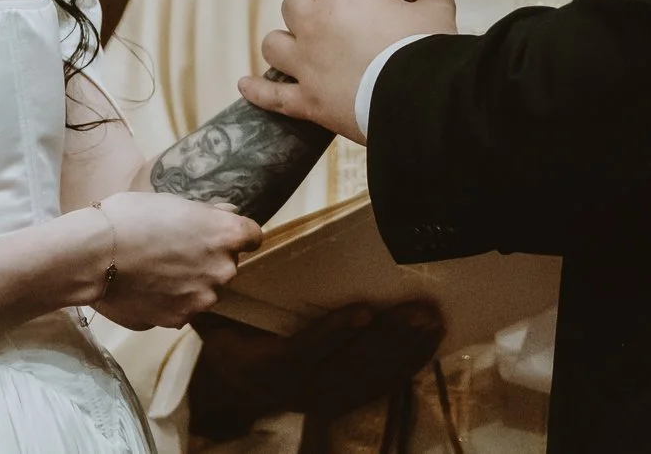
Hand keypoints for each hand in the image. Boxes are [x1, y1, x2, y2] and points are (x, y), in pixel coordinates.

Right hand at [83, 191, 262, 331]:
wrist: (94, 254)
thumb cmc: (132, 217)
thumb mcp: (174, 202)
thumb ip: (207, 214)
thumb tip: (227, 213)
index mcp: (226, 234)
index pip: (253, 236)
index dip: (236, 234)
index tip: (220, 234)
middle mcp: (223, 269)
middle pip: (228, 264)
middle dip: (209, 259)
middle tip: (176, 250)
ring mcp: (203, 298)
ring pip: (206, 289)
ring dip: (191, 283)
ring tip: (157, 271)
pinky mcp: (180, 319)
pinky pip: (184, 308)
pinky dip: (171, 301)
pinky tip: (147, 288)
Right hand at [186, 300, 444, 438]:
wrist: (236, 386)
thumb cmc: (233, 335)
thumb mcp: (218, 315)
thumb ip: (225, 290)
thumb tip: (233, 249)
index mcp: (267, 365)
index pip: (303, 351)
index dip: (334, 332)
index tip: (364, 310)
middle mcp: (299, 389)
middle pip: (349, 365)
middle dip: (388, 337)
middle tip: (419, 309)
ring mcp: (325, 399)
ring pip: (371, 377)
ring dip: (405, 349)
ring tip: (432, 320)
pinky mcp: (344, 401)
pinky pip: (381, 386)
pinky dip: (409, 364)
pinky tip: (431, 342)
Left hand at [241, 0, 457, 142]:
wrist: (420, 100)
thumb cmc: (425, 47)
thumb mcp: (436, 10)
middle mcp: (314, 24)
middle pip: (293, 3)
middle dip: (310, 8)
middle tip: (335, 22)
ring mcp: (305, 64)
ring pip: (273, 42)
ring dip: (285, 42)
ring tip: (300, 47)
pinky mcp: (306, 101)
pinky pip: (271, 94)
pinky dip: (257, 90)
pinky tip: (246, 85)